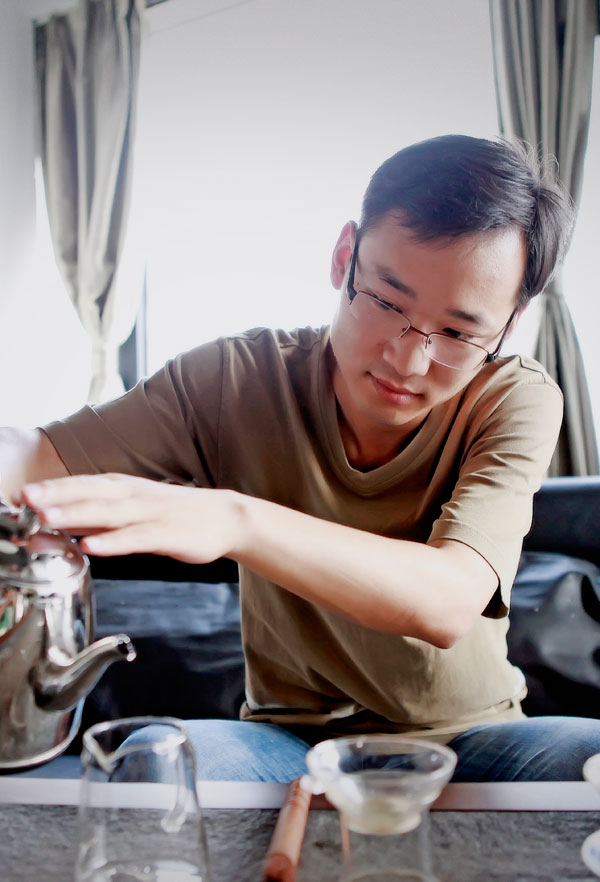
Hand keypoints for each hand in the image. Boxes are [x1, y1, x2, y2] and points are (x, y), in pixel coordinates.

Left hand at [19, 473, 241, 563]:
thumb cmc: (175, 514)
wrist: (225, 517)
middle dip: (55, 496)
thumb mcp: (134, 507)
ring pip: (108, 512)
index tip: (19, 494)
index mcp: (123, 487)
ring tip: (46, 517)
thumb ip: (97, 514)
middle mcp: (133, 495)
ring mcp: (150, 514)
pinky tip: (90, 546)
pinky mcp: (166, 535)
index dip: (51, 488)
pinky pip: (135, 538)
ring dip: (76, 513)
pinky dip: (112, 541)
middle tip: (24, 499)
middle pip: (89, 493)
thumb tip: (59, 520)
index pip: (81, 484)